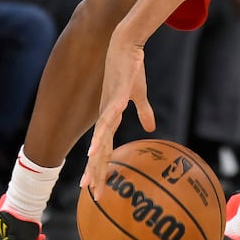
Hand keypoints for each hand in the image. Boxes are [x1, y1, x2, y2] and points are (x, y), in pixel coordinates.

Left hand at [81, 24, 153, 193]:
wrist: (126, 46)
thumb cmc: (131, 70)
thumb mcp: (139, 95)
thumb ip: (144, 112)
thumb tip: (151, 128)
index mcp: (110, 118)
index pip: (104, 149)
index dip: (100, 167)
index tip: (95, 186)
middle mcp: (105, 116)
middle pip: (99, 151)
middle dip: (95, 172)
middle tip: (91, 193)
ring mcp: (108, 108)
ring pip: (100, 141)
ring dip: (94, 161)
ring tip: (88, 179)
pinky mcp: (115, 98)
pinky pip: (107, 122)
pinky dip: (100, 137)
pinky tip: (93, 149)